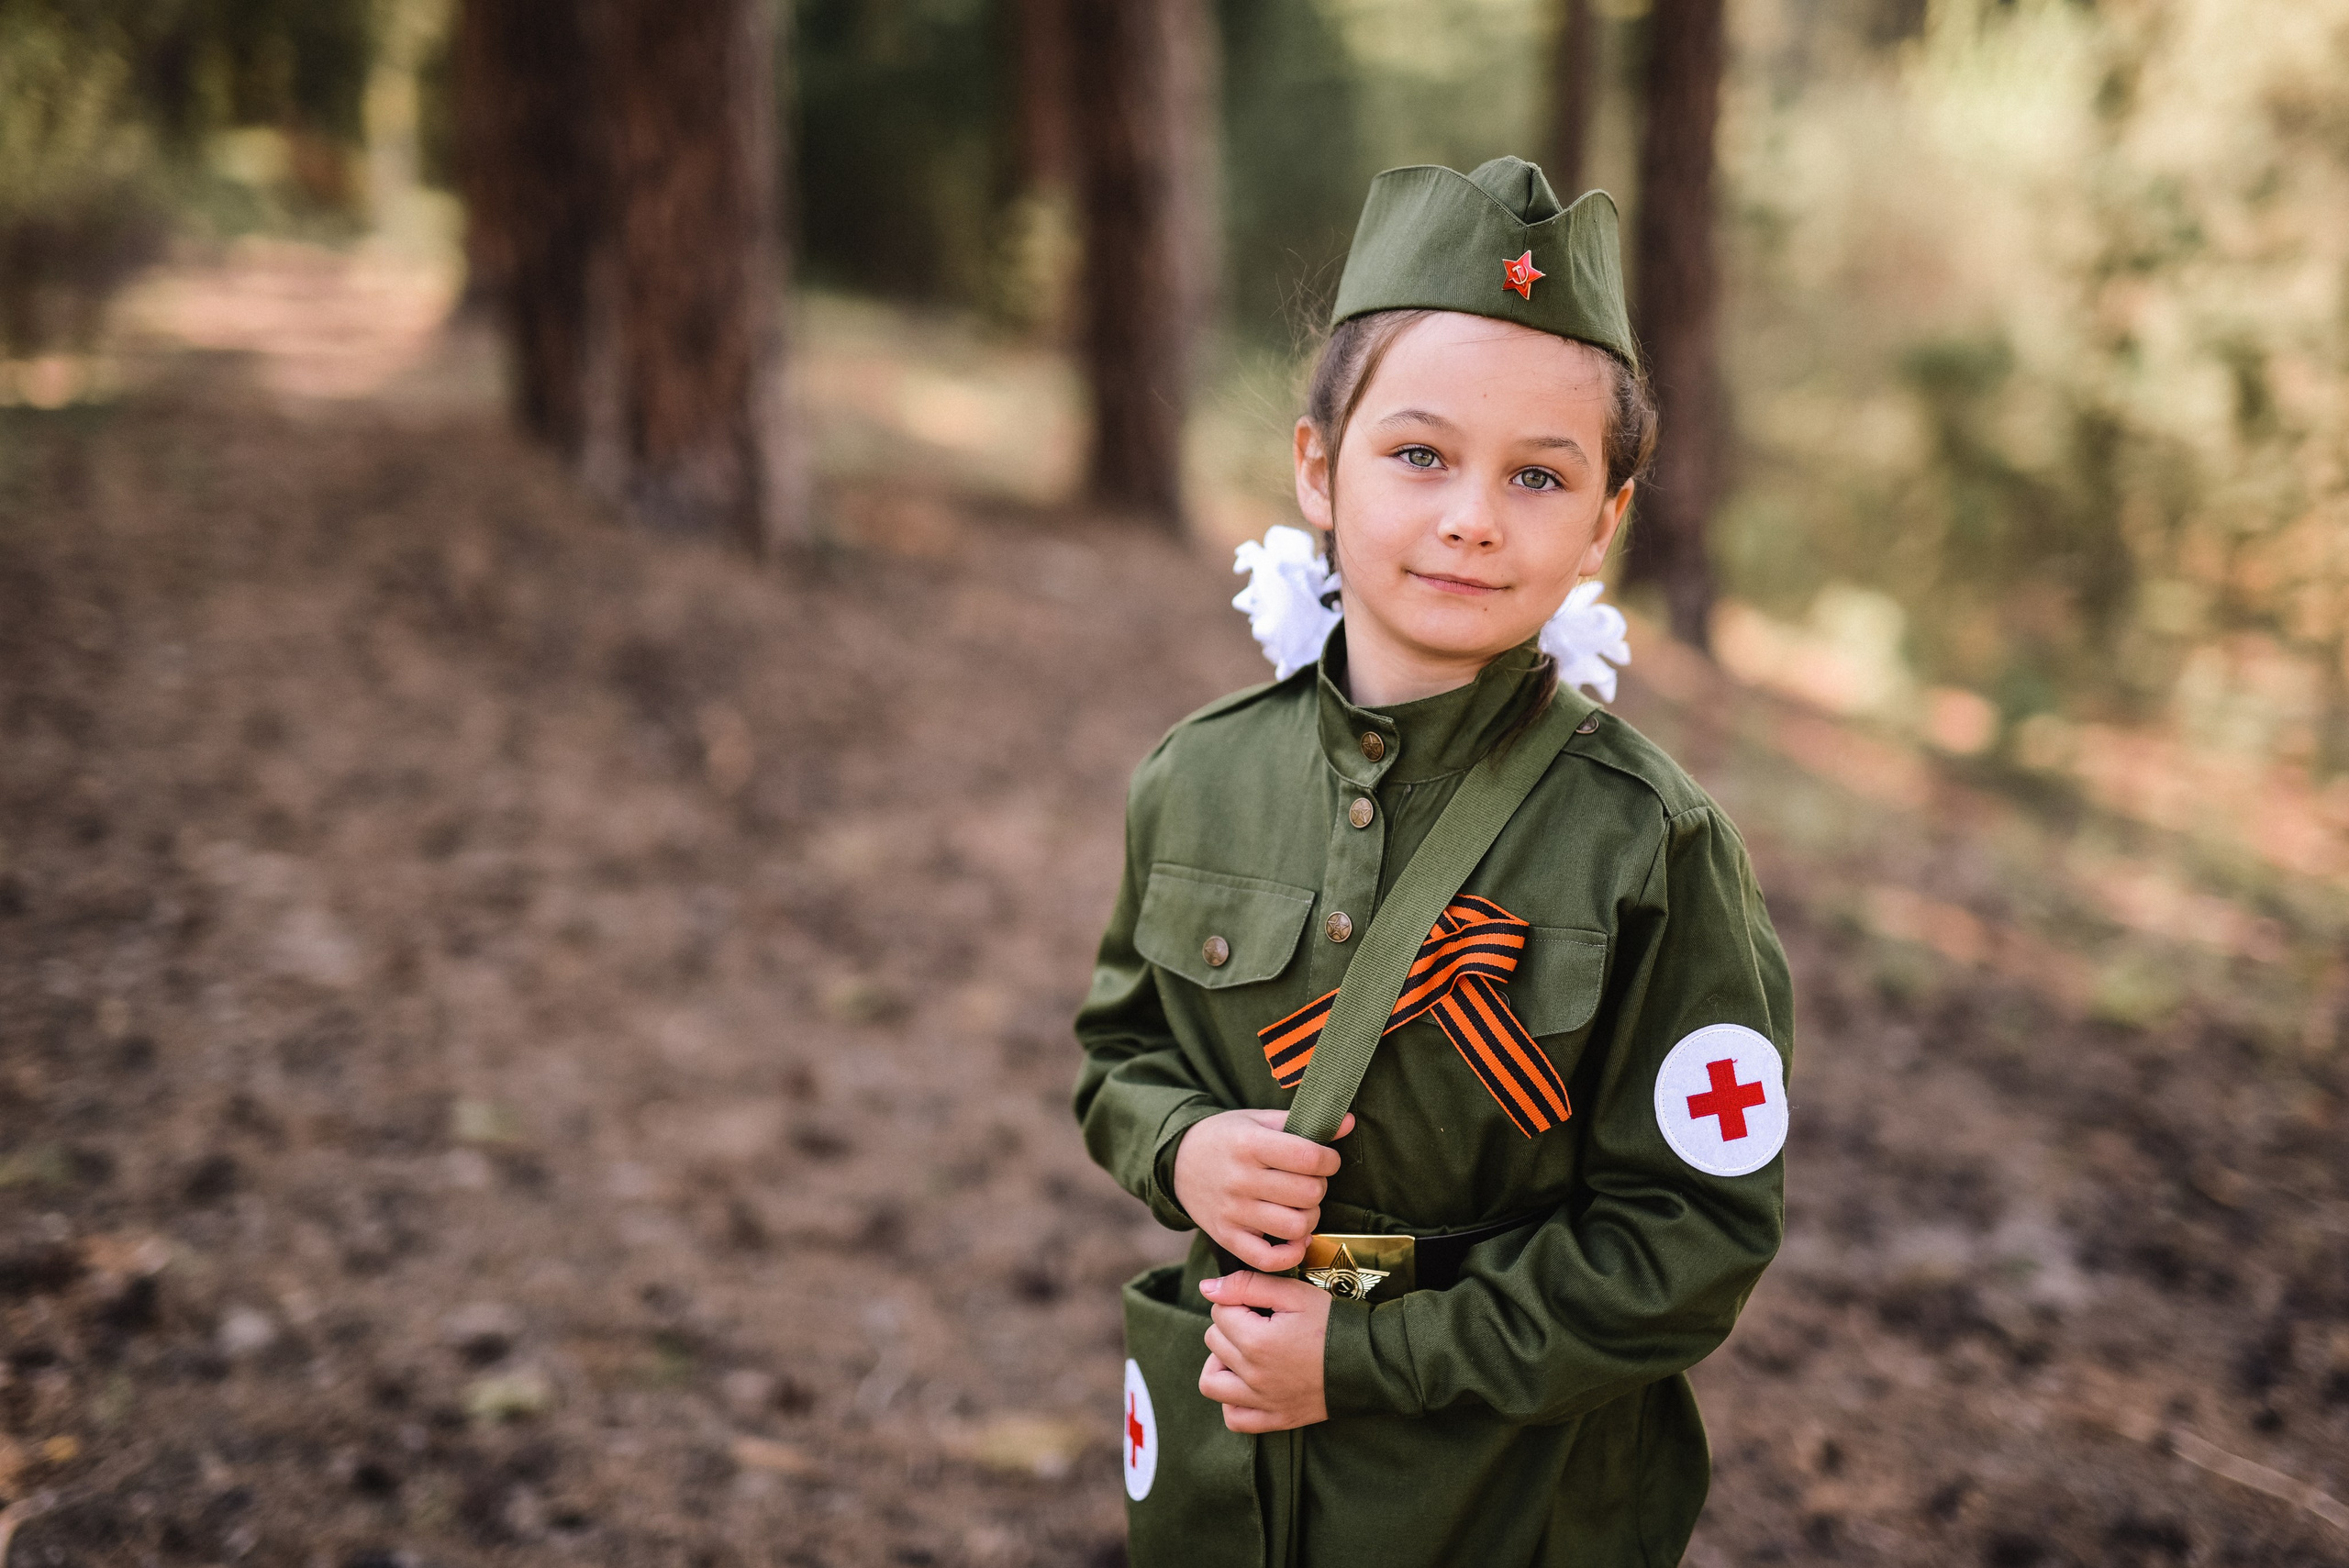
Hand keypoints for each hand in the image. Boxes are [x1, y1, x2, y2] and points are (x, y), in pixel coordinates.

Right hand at [1172, 1109, 1354, 1270]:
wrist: (1177, 1162)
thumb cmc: (1226, 1137)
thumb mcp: (1258, 1119)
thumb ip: (1303, 1123)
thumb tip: (1350, 1122)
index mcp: (1250, 1143)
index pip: (1308, 1158)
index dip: (1329, 1160)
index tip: (1326, 1160)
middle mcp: (1240, 1179)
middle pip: (1307, 1194)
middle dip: (1319, 1187)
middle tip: (1310, 1181)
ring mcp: (1233, 1212)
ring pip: (1295, 1227)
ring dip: (1310, 1218)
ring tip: (1302, 1207)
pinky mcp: (1226, 1237)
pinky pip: (1268, 1259)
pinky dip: (1291, 1253)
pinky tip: (1294, 1237)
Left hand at [1198, 1270, 1331, 1431]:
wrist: (1368, 1362)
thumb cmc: (1331, 1323)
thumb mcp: (1294, 1294)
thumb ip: (1247, 1285)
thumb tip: (1206, 1288)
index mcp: (1256, 1341)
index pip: (1219, 1312)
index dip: (1239, 1302)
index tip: (1264, 1306)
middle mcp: (1253, 1376)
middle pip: (1213, 1342)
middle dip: (1231, 1326)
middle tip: (1261, 1323)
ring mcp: (1262, 1402)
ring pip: (1211, 1382)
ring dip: (1221, 1364)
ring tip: (1245, 1353)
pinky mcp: (1274, 1420)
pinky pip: (1233, 1418)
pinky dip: (1233, 1401)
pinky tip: (1248, 1384)